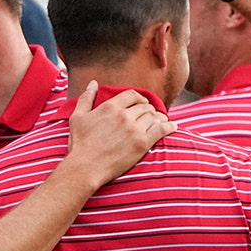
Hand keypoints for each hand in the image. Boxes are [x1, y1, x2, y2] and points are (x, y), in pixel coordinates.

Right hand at [61, 81, 175, 188]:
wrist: (85, 167)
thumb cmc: (79, 144)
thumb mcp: (77, 117)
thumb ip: (86, 98)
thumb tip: (93, 83)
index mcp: (111, 106)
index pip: (133, 95)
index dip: (140, 98)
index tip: (143, 103)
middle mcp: (124, 115)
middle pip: (145, 106)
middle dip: (149, 109)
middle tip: (152, 115)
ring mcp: (134, 129)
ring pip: (154, 117)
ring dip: (159, 118)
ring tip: (162, 121)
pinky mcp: (142, 143)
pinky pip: (160, 130)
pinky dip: (168, 127)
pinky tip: (173, 127)